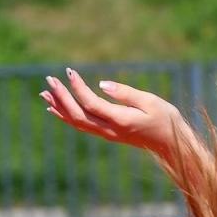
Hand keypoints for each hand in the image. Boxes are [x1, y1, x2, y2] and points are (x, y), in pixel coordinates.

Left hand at [40, 68, 183, 155]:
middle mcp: (110, 130)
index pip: (91, 103)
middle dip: (61, 97)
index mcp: (121, 120)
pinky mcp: (108, 134)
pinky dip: (66, 117)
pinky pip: (82, 126)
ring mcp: (108, 134)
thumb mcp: (151, 101)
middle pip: (78, 115)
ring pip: (76, 122)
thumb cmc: (166, 120)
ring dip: (59, 107)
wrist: (172, 144)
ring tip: (44, 92)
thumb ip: (126, 93)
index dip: (77, 88)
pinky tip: (55, 109)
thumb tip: (102, 84)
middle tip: (49, 80)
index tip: (69, 72)